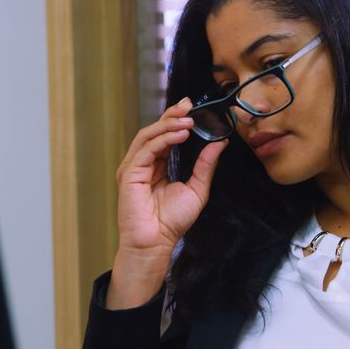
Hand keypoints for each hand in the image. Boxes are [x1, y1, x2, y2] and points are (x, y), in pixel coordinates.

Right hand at [108, 97, 228, 308]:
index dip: (177, 119)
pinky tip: (180, 135)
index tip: (193, 107)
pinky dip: (162, 139)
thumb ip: (206, 165)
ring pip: (148, 136)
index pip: (166, 135)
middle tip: (189, 105)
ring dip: (168, 125)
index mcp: (158, 165)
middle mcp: (144, 163)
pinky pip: (146, 150)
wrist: (156, 243)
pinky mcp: (129, 174)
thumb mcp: (197, 189)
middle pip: (155, 130)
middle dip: (172, 115)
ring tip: (188, 120)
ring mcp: (134, 167)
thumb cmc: (172, 222)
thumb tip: (220, 143)